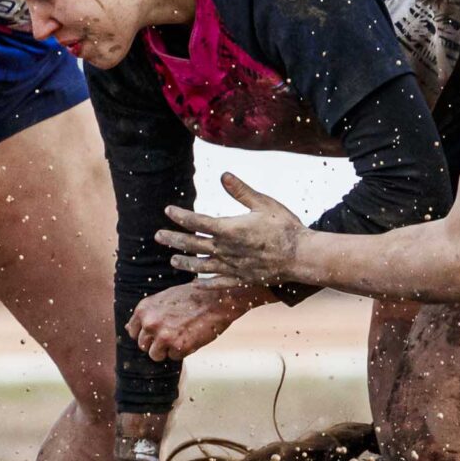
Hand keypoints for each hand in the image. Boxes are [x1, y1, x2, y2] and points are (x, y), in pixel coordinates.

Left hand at [128, 281, 273, 362]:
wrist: (217, 299)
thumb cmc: (192, 297)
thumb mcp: (164, 299)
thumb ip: (147, 314)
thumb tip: (127, 328)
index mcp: (143, 309)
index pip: (133, 332)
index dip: (147, 334)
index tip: (159, 331)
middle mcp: (150, 323)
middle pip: (143, 346)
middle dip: (156, 343)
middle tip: (174, 333)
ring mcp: (163, 336)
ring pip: (155, 355)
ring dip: (167, 350)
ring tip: (181, 336)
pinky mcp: (178, 347)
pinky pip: (174, 358)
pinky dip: (183, 351)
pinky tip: (192, 336)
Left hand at [155, 172, 304, 285]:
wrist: (301, 256)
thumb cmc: (285, 227)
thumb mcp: (263, 204)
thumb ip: (241, 191)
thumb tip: (223, 175)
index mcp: (229, 229)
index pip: (196, 222)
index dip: (180, 216)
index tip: (168, 210)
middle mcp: (226, 250)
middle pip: (193, 245)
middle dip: (174, 239)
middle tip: (158, 236)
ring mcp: (233, 266)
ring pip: (201, 266)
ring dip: (185, 263)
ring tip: (172, 261)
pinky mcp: (242, 278)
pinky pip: (219, 282)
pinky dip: (206, 283)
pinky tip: (196, 284)